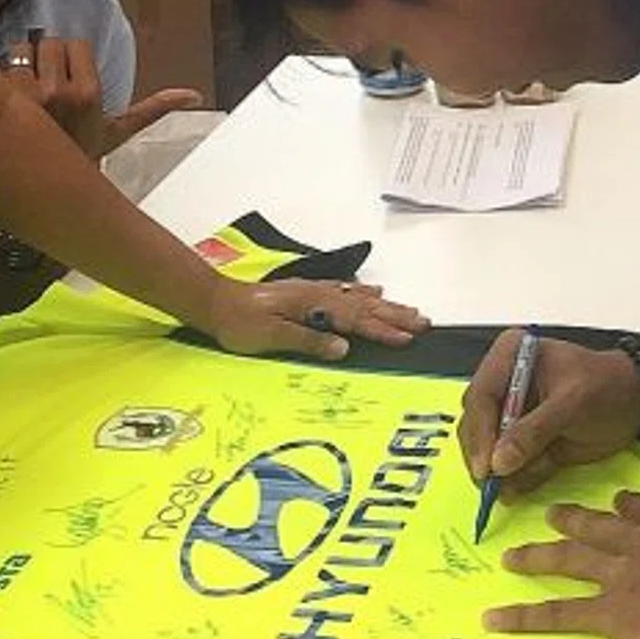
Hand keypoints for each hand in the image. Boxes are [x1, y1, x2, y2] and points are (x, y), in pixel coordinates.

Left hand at [0, 14, 202, 160]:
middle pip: (46, 44)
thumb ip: (153, 109)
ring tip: (18, 90)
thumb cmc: (79, 158)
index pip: (75, 45)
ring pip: (15, 51)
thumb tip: (195, 94)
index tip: (69, 78)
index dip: (71, 57)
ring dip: (15, 63)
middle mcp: (52, 90)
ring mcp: (17, 95)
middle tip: (44, 86)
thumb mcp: (117, 134)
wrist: (38, 194)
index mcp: (86, 92)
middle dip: (45, 58)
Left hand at [201, 276, 427, 361]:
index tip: (407, 337)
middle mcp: (319, 294)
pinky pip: (345, 291)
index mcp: (314, 304)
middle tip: (423, 322)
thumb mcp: (271, 336)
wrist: (216, 302)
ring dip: (385, 305)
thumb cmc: (240, 322)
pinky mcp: (307, 293)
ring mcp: (315, 292)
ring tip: (409, 310)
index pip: (355, 319)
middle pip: (364, 306)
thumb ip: (308, 340)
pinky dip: (363, 293)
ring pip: (358, 298)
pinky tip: (373, 292)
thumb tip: (344, 348)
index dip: (383, 329)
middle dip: (394, 315)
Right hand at [460, 332, 639, 494]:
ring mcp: (509, 414)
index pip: (481, 396)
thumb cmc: (608, 388)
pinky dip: (510, 481)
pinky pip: (505, 466)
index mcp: (511, 356)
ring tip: (509, 491)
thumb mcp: (573, 403)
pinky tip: (517, 491)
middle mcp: (502, 383)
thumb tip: (498, 463)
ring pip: (485, 449)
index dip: (480, 433)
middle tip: (492, 487)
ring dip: (496, 473)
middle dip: (484, 457)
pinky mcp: (520, 441)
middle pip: (474, 424)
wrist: (636, 401)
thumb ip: (534, 431)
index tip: (487, 467)